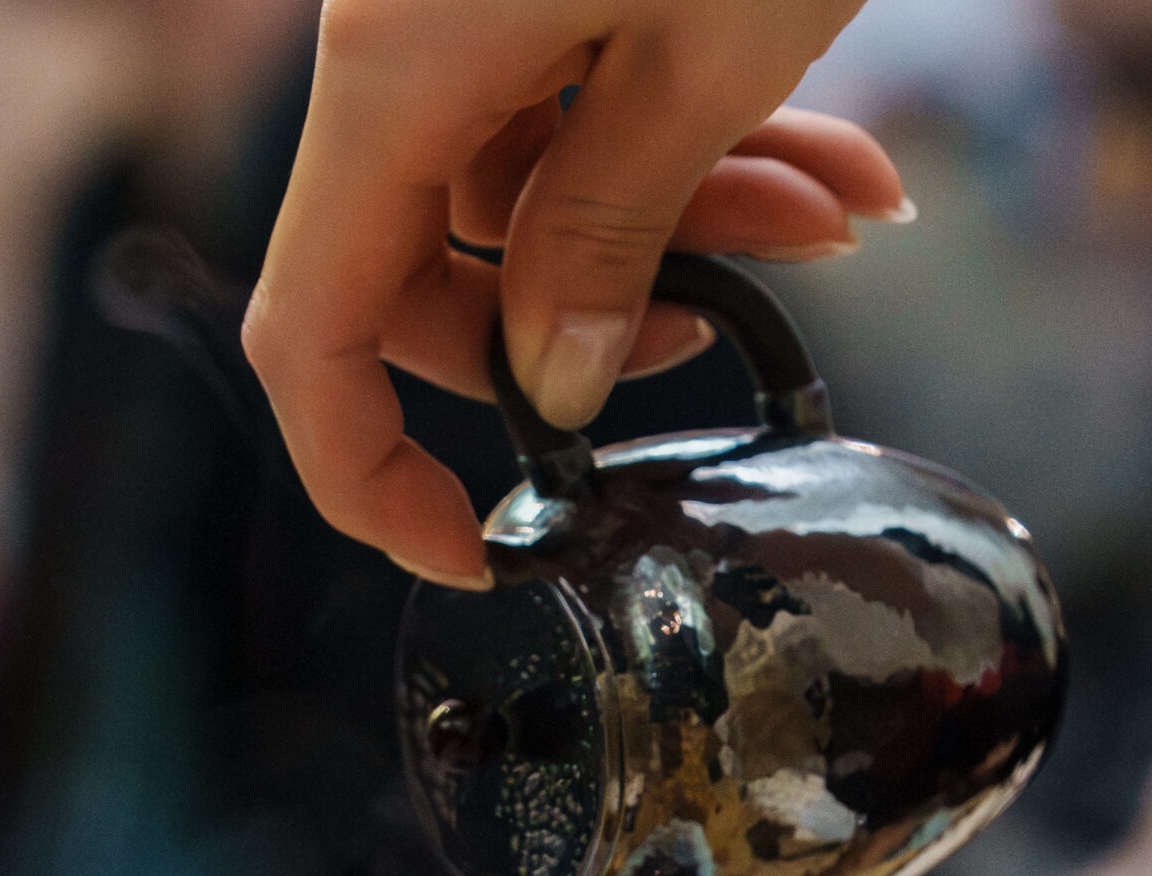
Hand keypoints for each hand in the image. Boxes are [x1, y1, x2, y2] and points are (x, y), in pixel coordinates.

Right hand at [241, 0, 902, 586]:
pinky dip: (695, 129)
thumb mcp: (700, 53)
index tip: (472, 546)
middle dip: (588, 317)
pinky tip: (833, 149)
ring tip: (845, 211)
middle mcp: (400, 42)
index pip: (306, 330)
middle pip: (421, 263)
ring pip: (532, 178)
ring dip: (686, 216)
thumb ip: (613, 236)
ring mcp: (461, 0)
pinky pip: (576, 90)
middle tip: (734, 327)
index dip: (365, 469)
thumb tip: (560, 383)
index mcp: (397, 76)